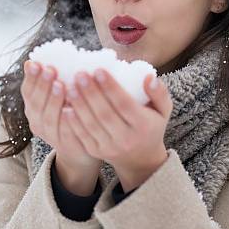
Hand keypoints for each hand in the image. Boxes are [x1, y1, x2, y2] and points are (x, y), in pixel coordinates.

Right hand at [20, 60, 101, 175]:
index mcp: (33, 107)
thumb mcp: (59, 96)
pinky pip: (65, 132)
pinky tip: (71, 109)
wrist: (79, 147)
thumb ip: (55, 80)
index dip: (31, 77)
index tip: (36, 62)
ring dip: (53, 100)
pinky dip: (67, 121)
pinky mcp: (66, 145)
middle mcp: (36, 122)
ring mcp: (50, 135)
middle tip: (50, 69)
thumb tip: (48, 55)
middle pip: (36, 103)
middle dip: (42, 85)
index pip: (27, 91)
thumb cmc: (70, 113)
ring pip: (48, 118)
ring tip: (61, 85)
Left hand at [62, 68, 172, 190]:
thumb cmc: (151, 126)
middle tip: (80, 74)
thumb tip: (149, 77)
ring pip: (91, 124)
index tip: (98, 70)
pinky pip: (82, 135)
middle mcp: (126, 138)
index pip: (124, 104)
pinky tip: (65, 105)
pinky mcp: (96, 151)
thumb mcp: (163, 110)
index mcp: (143, 125)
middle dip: (91, 93)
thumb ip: (159, 92)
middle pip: (105, 114)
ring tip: (70, 86)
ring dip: (79, 104)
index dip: (110, 87)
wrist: (141, 158)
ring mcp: (110, 147)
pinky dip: (73, 121)